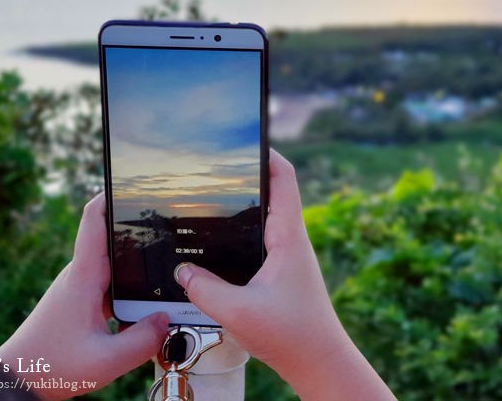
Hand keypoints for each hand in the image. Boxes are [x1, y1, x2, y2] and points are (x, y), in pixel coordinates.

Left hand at [0, 193, 168, 399]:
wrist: (18, 378)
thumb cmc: (51, 366)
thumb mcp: (105, 360)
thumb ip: (143, 341)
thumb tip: (166, 319)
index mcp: (84, 275)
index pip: (93, 219)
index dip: (110, 194)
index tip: (131, 181)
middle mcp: (82, 274)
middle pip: (112, 238)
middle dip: (139, 229)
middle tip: (170, 226)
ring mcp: (81, 287)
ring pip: (115, 264)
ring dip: (137, 263)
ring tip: (168, 265)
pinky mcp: (83, 301)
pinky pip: (112, 284)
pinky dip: (130, 286)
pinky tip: (148, 301)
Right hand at [175, 150, 395, 400]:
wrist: (319, 360)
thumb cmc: (291, 335)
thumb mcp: (238, 313)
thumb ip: (204, 290)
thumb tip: (182, 271)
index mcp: (288, 237)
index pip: (284, 179)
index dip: (268, 154)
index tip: (245, 140)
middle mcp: (291, 239)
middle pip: (274, 192)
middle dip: (249, 175)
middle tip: (218, 167)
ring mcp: (288, 254)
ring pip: (267, 215)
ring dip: (247, 203)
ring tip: (216, 196)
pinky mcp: (282, 269)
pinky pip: (262, 238)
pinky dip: (244, 230)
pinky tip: (221, 242)